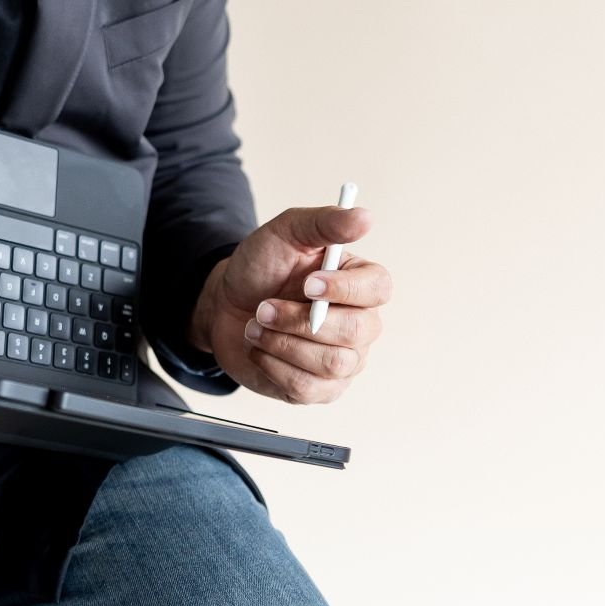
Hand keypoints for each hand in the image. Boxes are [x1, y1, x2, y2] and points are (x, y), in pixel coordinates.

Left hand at [191, 206, 390, 404]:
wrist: (225, 304)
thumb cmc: (261, 268)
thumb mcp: (285, 233)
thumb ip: (324, 223)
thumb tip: (364, 217)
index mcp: (359, 281)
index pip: (379, 288)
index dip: (347, 289)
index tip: (308, 284)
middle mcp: (360, 323)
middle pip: (357, 332)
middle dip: (301, 320)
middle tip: (265, 307)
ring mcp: (343, 360)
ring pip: (332, 363)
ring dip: (283, 342)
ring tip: (257, 324)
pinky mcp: (320, 388)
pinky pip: (308, 388)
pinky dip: (274, 366)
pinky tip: (261, 348)